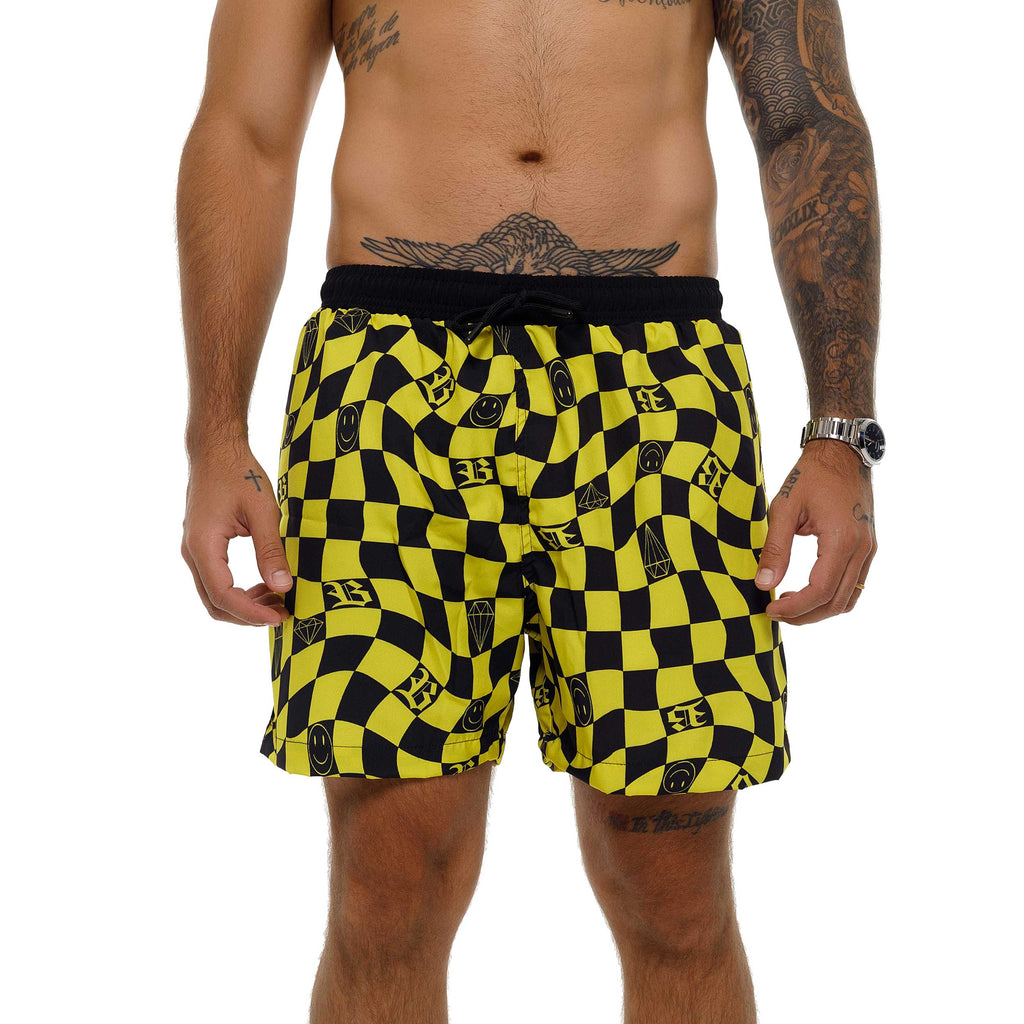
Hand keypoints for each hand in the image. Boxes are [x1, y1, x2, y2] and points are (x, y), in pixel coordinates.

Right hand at [181, 437, 291, 625]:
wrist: (216, 449)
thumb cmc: (239, 474)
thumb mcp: (263, 511)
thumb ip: (271, 551)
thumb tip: (283, 587)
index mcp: (203, 546)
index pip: (223, 596)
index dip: (251, 613)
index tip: (279, 617)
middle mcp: (192, 552)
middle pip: (214, 603)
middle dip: (247, 615)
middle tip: (282, 613)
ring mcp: (194, 550)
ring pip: (213, 594)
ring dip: (243, 604)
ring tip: (277, 600)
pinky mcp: (202, 546)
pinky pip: (216, 579)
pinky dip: (238, 590)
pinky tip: (264, 585)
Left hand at [754, 439, 876, 623]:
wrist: (842, 452)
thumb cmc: (811, 475)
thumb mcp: (784, 508)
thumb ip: (775, 548)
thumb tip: (762, 584)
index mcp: (841, 540)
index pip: (819, 591)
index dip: (794, 608)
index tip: (770, 610)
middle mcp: (861, 549)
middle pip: (836, 602)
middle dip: (805, 615)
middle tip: (776, 612)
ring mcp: (869, 549)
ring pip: (849, 598)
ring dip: (820, 610)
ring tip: (789, 603)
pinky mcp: (868, 547)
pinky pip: (854, 584)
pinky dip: (832, 596)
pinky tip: (806, 590)